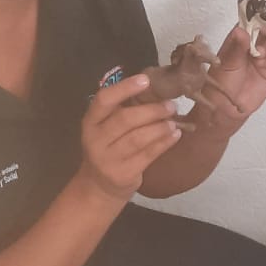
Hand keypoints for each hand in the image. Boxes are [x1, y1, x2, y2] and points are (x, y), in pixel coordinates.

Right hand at [76, 78, 182, 201]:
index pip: (104, 100)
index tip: (146, 79)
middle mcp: (95, 139)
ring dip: (160, 127)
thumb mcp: (106, 128)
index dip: (125, 88)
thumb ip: (122, 110)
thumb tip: (156, 89)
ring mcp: (108, 159)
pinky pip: (148, 155)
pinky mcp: (123, 174)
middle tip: (171, 105)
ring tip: (174, 121)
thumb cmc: (108, 147)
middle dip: (152, 110)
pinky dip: (164, 143)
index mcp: (90, 121)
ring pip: (138, 138)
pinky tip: (175, 135)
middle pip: (125, 120)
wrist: (99, 186)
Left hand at [202, 25, 265, 130]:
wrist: (227, 107)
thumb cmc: (221, 82)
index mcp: (238, 39)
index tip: (260, 11)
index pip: (249, 21)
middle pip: (265, 29)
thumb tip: (241, 30)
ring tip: (258, 52)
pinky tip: (261, 60)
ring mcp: (262, 56)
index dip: (255, 15)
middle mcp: (251, 45)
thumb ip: (236, 47)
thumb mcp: (226, 62)